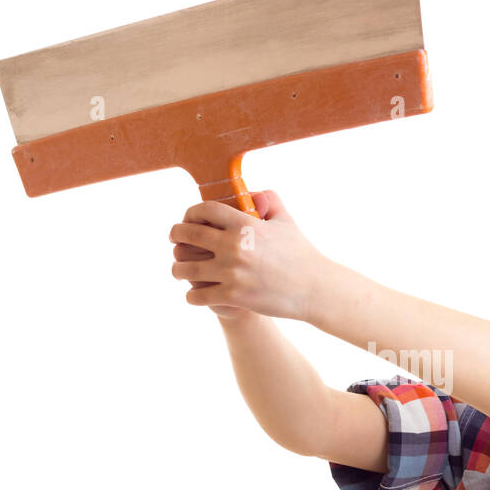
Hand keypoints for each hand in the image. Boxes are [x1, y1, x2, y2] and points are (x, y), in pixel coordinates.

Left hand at [168, 190, 326, 321]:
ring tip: (179, 270)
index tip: (187, 221)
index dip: (189, 214)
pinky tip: (194, 294)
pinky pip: (197, 295)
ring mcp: (231, 272)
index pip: (203, 210)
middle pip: (187, 235)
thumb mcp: (286, 221)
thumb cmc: (301, 254)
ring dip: (178, 269)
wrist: (314, 289)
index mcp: (245, 224)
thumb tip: (252, 193)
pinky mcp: (233, 296)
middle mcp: (234, 246)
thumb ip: (268, 200)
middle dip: (175, 237)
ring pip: (185, 268)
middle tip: (175, 242)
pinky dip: (192, 295)